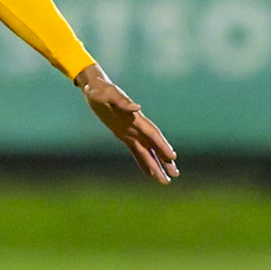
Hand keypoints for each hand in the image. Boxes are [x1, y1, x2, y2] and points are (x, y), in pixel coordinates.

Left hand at [75, 64, 177, 182]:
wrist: (95, 88)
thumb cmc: (101, 91)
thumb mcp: (107, 95)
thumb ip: (122, 102)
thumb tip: (136, 108)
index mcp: (135, 118)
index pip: (152, 134)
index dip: (162, 145)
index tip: (172, 157)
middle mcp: (137, 126)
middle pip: (154, 146)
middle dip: (164, 160)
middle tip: (175, 175)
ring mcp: (131, 131)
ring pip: (147, 152)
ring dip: (156, 165)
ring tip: (165, 181)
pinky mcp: (123, 135)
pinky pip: (135, 151)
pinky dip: (143, 161)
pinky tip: (149, 173)